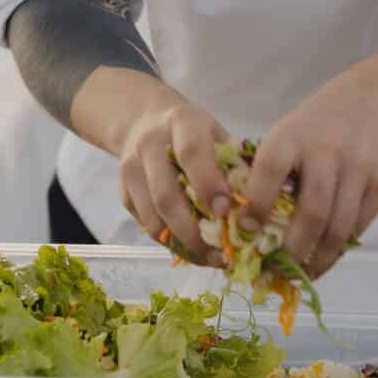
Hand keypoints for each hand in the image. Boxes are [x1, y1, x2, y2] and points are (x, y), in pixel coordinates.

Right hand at [115, 93, 232, 264]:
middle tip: (219, 251)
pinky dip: (168, 241)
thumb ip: (233, 163)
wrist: (144, 120)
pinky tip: (192, 249)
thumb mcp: (216, 133)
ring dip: (181, 242)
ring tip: (209, 258)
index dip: (208, 184)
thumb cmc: (193, 132)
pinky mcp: (123, 188)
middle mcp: (150, 143)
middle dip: (193, 229)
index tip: (226, 211)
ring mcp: (131, 166)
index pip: (192, 153)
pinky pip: (144, 222)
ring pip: (152, 214)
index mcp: (182, 122)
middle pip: (166, 193)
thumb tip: (255, 204)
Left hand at [245, 65, 377, 278]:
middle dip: (293, 250)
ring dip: (319, 257)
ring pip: (339, 227)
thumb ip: (272, 170)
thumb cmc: (320, 125)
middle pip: (311, 212)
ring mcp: (361, 168)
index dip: (256, 204)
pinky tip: (328, 254)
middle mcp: (328, 151)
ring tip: (304, 272)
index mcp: (293, 135)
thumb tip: (249, 226)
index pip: (269, 171)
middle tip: (278, 270)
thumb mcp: (290, 132)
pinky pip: (361, 225)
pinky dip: (342, 246)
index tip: (246, 230)